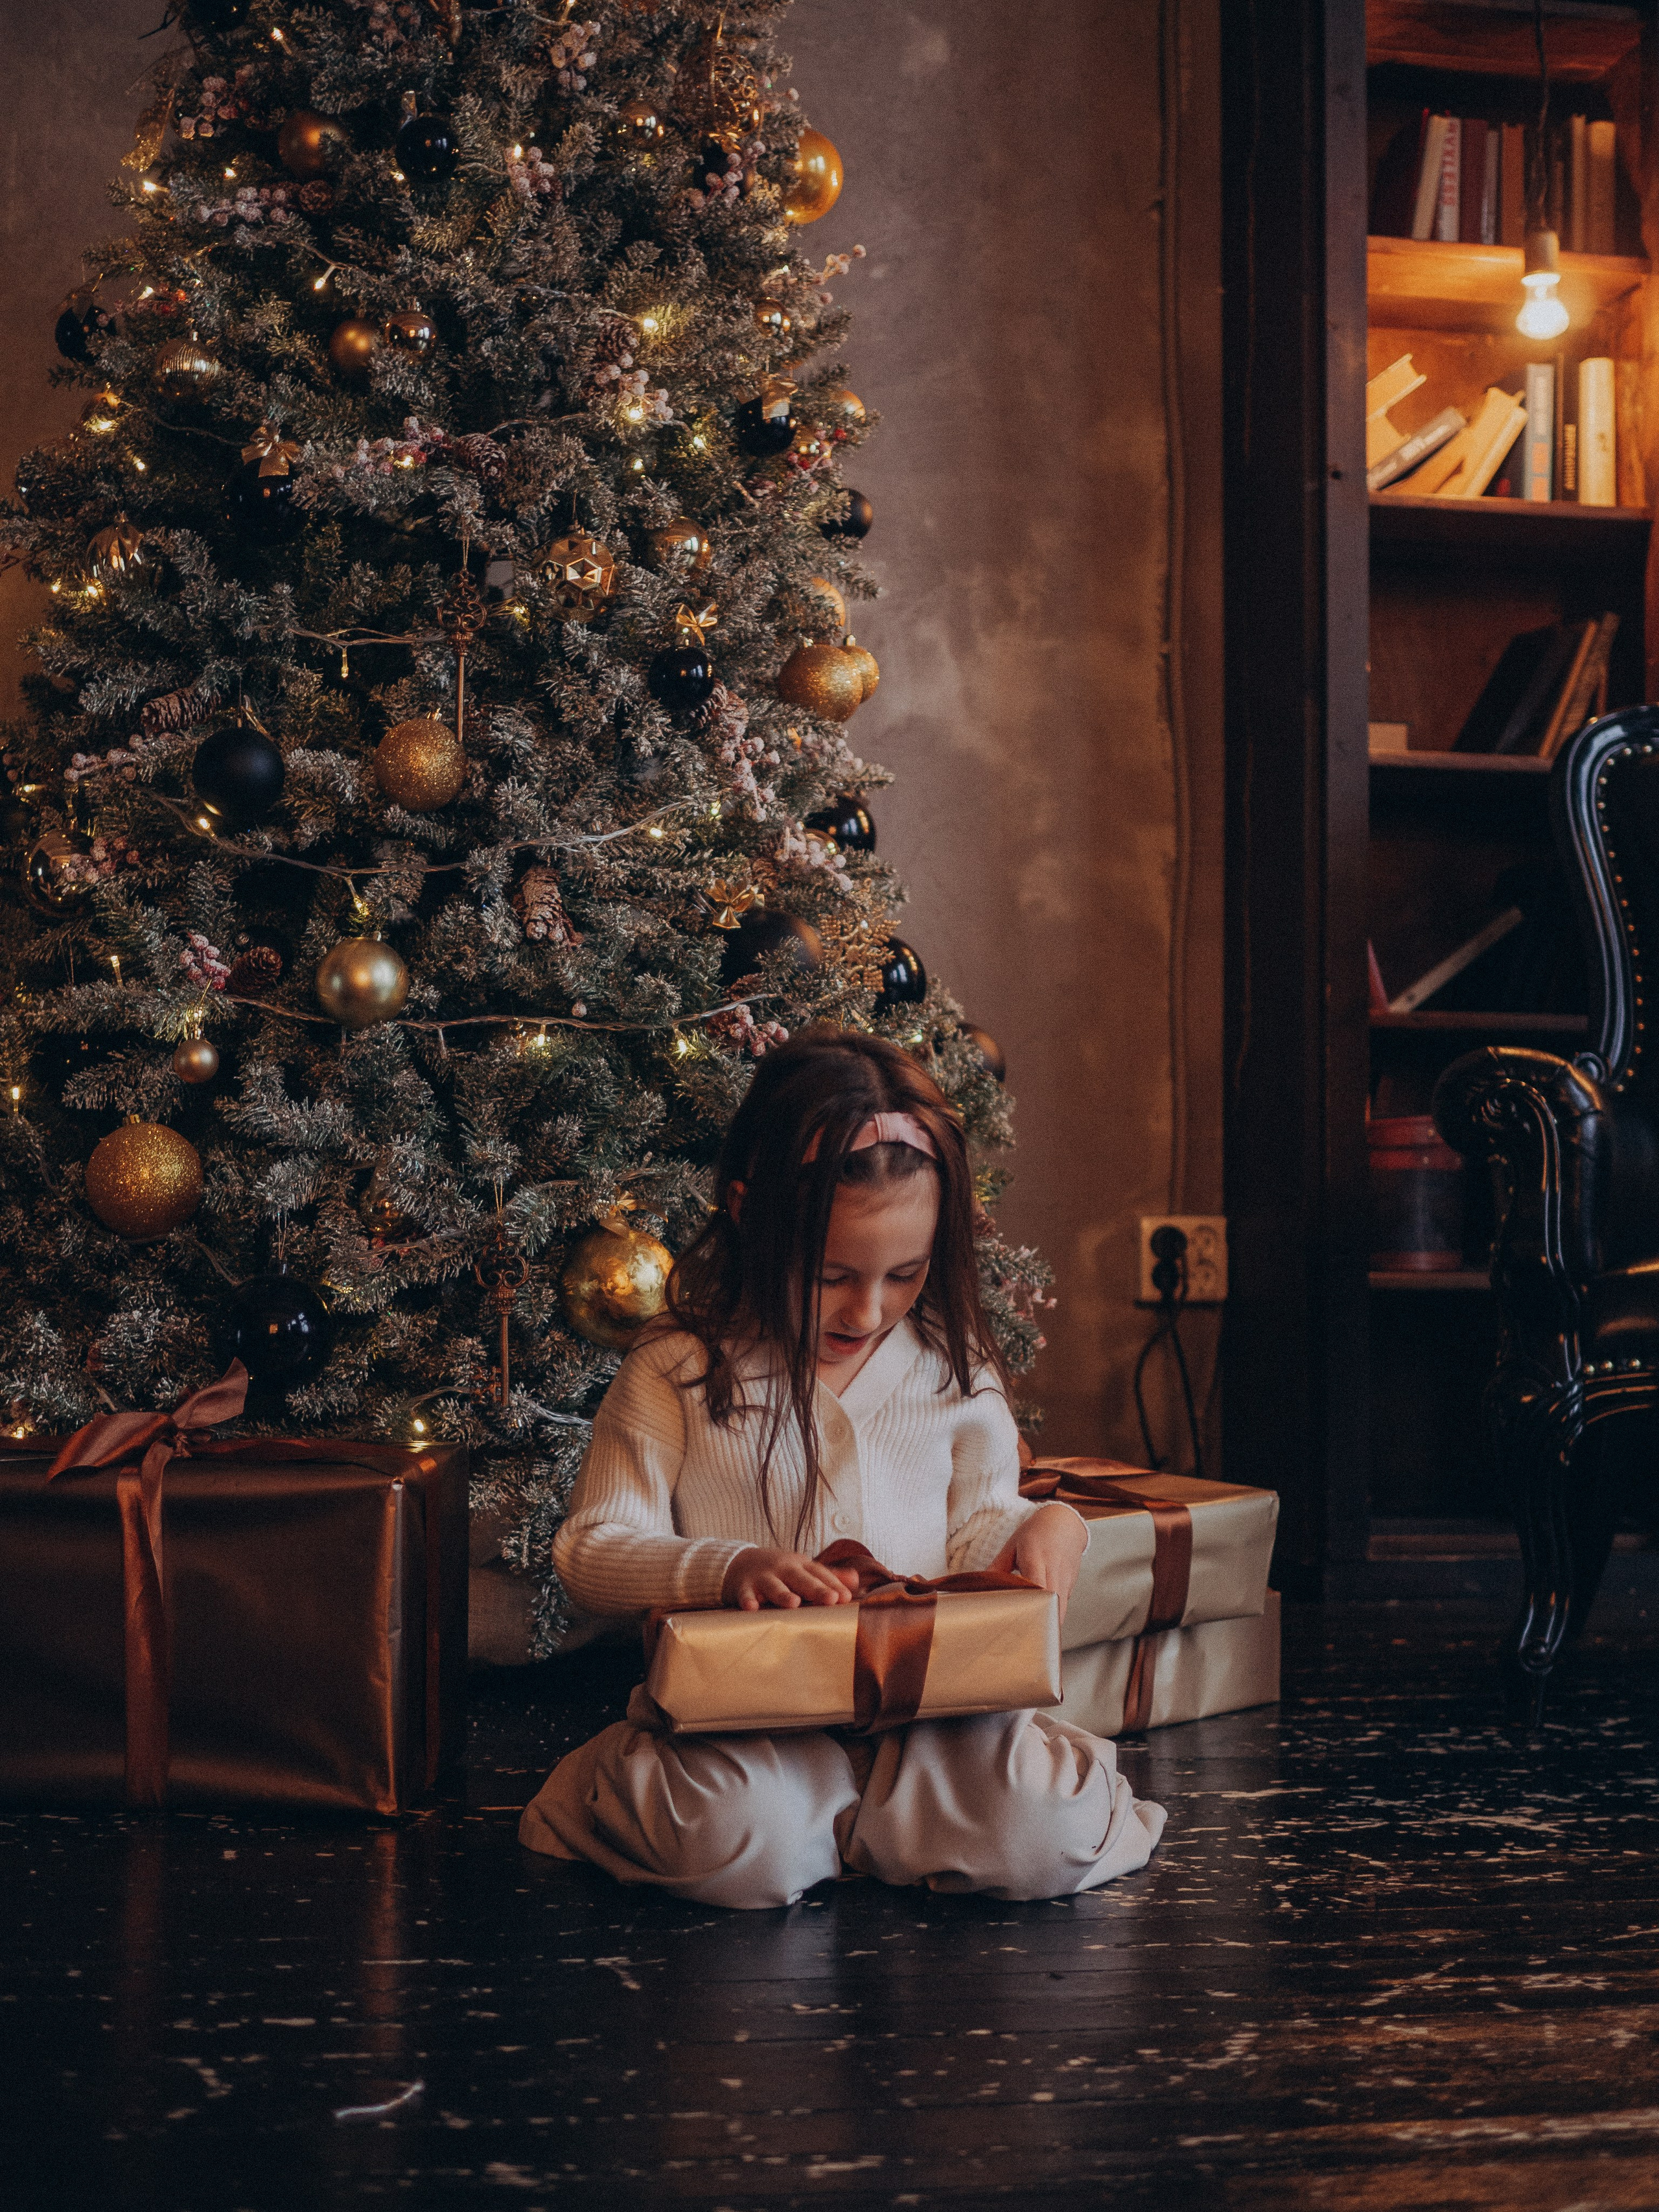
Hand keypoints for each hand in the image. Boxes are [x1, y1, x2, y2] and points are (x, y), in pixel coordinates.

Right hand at [722, 1546, 858, 1610]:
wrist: (739, 1562)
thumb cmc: (779, 1570)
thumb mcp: (803, 1569)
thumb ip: (829, 1576)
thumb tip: (856, 1579)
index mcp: (800, 1565)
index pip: (820, 1573)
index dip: (833, 1584)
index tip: (846, 1597)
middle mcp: (783, 1569)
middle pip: (800, 1578)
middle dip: (815, 1588)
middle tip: (830, 1599)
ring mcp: (763, 1576)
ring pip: (774, 1585)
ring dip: (783, 1593)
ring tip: (793, 1603)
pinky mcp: (743, 1586)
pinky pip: (745, 1593)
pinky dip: (747, 1599)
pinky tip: (751, 1608)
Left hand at [989, 1504, 1086, 1625]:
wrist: (1065, 1524)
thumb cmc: (1036, 1533)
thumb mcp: (1013, 1545)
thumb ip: (998, 1566)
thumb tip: (982, 1585)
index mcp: (1035, 1559)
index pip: (1035, 1587)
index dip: (1027, 1605)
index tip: (1014, 1619)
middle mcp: (1053, 1571)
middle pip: (1049, 1605)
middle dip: (1037, 1622)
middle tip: (1020, 1635)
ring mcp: (1065, 1581)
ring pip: (1059, 1611)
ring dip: (1046, 1624)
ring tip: (1030, 1634)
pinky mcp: (1070, 1587)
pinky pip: (1061, 1607)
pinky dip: (1052, 1617)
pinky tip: (1040, 1621)